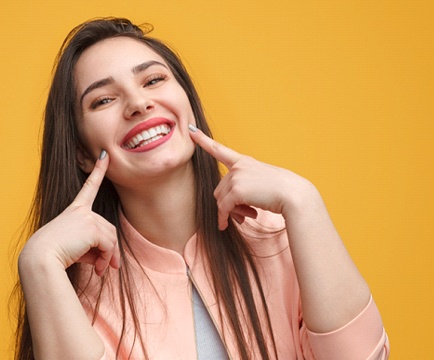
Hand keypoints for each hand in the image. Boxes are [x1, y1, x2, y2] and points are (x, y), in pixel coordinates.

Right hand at [21, 151, 119, 275]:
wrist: (40, 258)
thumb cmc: (55, 254)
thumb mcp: (77, 248)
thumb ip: (94, 248)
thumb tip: (110, 261)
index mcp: (75, 210)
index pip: (89, 187)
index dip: (98, 171)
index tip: (105, 156)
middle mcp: (82, 211)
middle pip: (109, 228)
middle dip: (112, 250)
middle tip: (110, 268)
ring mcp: (87, 217)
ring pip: (111, 238)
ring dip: (110, 257)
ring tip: (102, 270)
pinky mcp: (92, 227)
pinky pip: (109, 245)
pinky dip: (107, 258)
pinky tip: (99, 269)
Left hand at [189, 126, 307, 229]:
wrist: (293, 195)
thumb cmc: (281, 192)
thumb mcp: (260, 184)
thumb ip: (243, 189)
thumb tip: (227, 208)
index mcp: (244, 162)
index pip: (220, 150)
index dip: (204, 140)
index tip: (191, 130)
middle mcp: (239, 166)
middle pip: (219, 189)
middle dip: (227, 205)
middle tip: (243, 215)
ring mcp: (237, 177)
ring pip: (220, 200)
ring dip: (229, 212)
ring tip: (246, 217)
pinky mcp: (237, 190)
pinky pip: (223, 208)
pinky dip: (224, 218)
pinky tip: (226, 225)